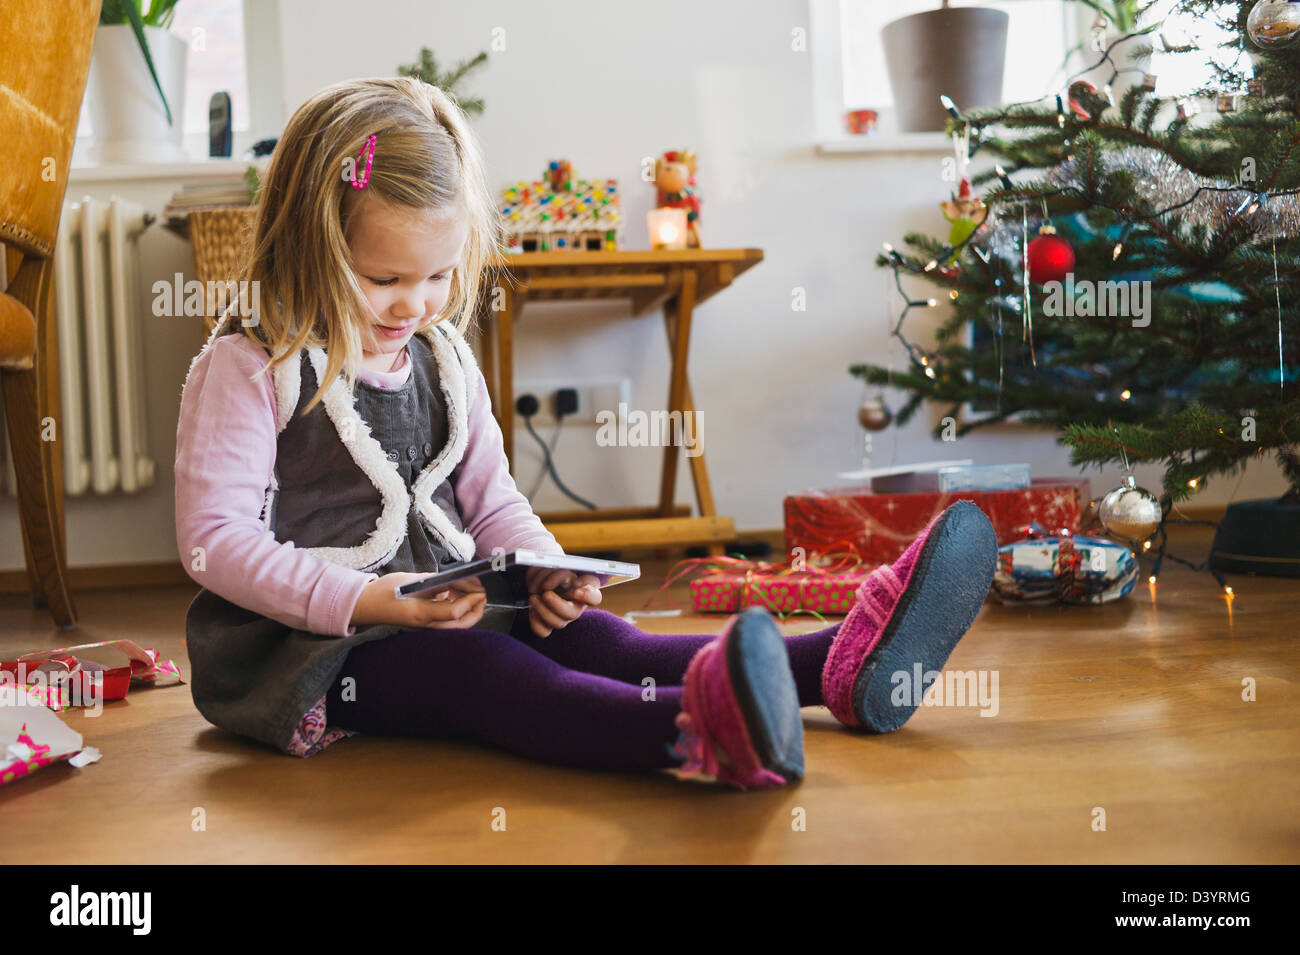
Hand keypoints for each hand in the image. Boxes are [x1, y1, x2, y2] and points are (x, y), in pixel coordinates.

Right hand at [350, 572, 487, 629]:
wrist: (365, 606)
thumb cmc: (385, 592)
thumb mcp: (412, 582)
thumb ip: (436, 583)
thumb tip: (458, 582)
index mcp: (422, 613)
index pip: (455, 611)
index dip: (471, 600)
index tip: (481, 588)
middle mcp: (426, 624)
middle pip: (461, 624)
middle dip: (477, 610)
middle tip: (483, 594)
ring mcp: (425, 627)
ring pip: (456, 624)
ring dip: (468, 609)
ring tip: (472, 592)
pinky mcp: (424, 625)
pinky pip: (446, 621)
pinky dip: (456, 610)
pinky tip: (455, 595)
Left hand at [523, 568, 601, 637]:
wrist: (540, 572)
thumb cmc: (551, 567)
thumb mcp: (556, 564)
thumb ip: (559, 572)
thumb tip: (557, 584)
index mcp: (585, 590)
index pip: (594, 597)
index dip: (587, 595)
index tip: (575, 585)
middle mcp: (576, 606)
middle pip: (573, 614)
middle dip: (557, 604)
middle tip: (546, 593)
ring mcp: (563, 616)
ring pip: (558, 623)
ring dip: (543, 609)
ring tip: (533, 597)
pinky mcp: (549, 624)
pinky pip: (543, 631)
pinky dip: (535, 619)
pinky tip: (532, 608)